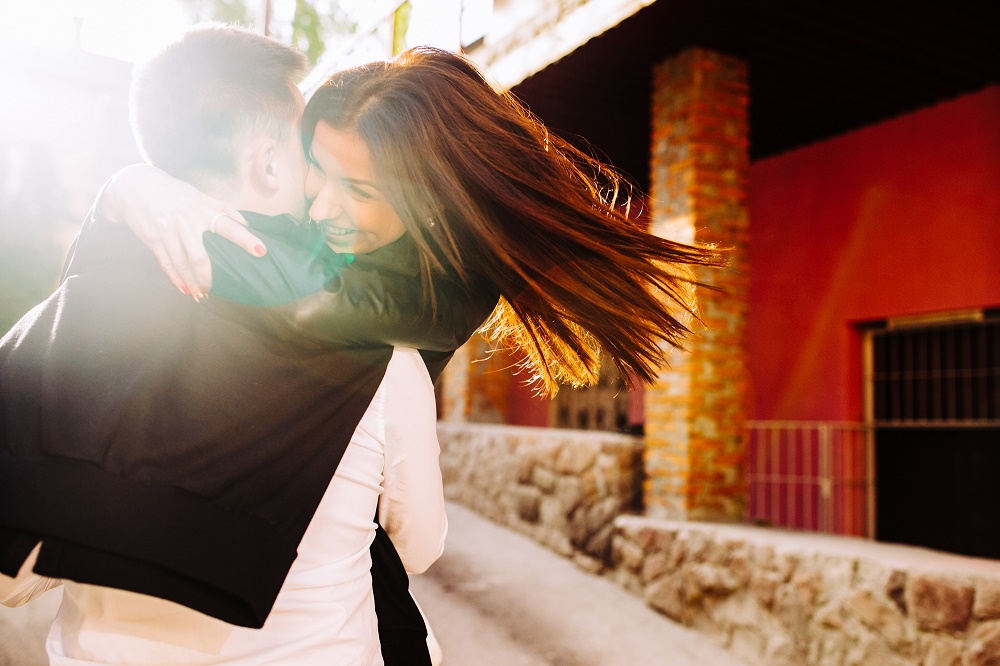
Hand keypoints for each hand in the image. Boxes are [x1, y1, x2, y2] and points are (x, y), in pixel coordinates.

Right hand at [97, 164, 266, 298]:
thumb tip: (245, 222)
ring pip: (182, 264)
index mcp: (201, 210)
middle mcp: (186, 223)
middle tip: (213, 289)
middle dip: (207, 276)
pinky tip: (183, 288)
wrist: (134, 185)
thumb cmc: (172, 191)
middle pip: (199, 256)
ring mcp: (168, 232)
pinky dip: (175, 278)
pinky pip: (166, 263)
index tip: (261, 251)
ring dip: (191, 282)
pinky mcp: (153, 239)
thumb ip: (222, 207)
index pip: (228, 226)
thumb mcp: (198, 194)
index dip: (245, 239)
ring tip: (200, 295)